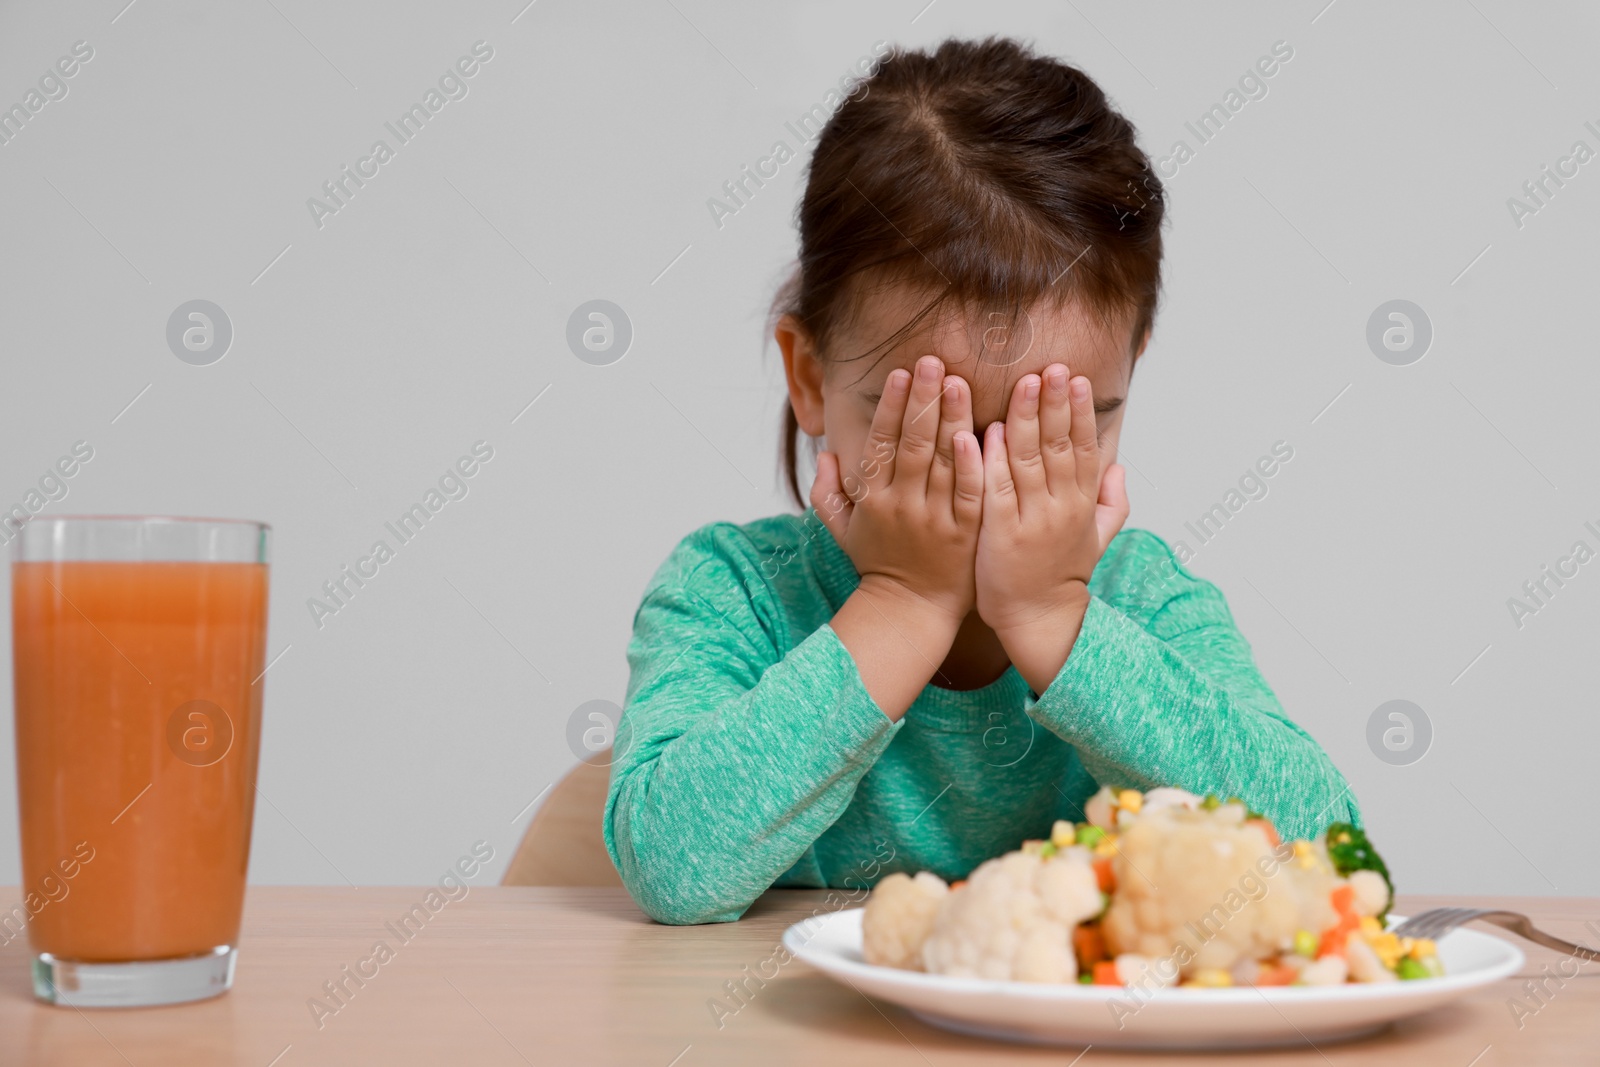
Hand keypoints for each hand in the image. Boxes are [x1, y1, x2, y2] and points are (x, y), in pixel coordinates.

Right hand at [812, 355, 983, 626]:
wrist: (910, 610)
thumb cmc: (877, 564)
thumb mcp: (840, 530)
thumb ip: (825, 492)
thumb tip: (825, 455)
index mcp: (873, 498)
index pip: (881, 443)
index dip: (890, 406)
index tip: (901, 372)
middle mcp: (902, 504)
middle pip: (912, 443)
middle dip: (922, 399)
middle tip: (933, 361)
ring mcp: (934, 518)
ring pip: (941, 461)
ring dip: (949, 419)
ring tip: (957, 382)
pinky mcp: (965, 532)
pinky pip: (967, 493)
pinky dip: (970, 465)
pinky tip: (974, 435)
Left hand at [974, 363, 1129, 692]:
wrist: (1038, 620)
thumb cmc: (1060, 576)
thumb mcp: (1096, 539)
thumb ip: (1111, 502)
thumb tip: (1120, 467)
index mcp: (1082, 504)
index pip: (1085, 448)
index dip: (1081, 412)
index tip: (1077, 379)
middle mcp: (1060, 507)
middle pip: (1059, 446)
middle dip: (1055, 404)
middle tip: (1052, 367)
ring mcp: (1030, 519)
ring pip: (1028, 459)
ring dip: (1026, 418)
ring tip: (1025, 383)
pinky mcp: (999, 532)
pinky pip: (996, 489)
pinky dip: (992, 458)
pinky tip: (988, 429)